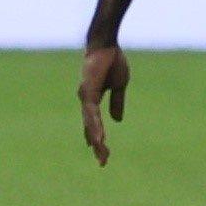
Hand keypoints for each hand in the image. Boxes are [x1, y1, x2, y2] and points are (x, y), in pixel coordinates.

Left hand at [78, 42, 128, 165]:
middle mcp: (86, 100)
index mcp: (93, 99)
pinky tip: (98, 137)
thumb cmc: (111, 60)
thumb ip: (117, 102)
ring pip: (90, 123)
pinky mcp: (88, 91)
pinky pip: (91, 113)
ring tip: (101, 154)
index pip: (94, 123)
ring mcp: (86, 96)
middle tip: (102, 162)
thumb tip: (117, 120)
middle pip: (90, 127)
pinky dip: (95, 126)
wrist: (106, 44)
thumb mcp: (119, 85)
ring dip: (96, 139)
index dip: (97, 137)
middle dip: (97, 145)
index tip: (100, 152)